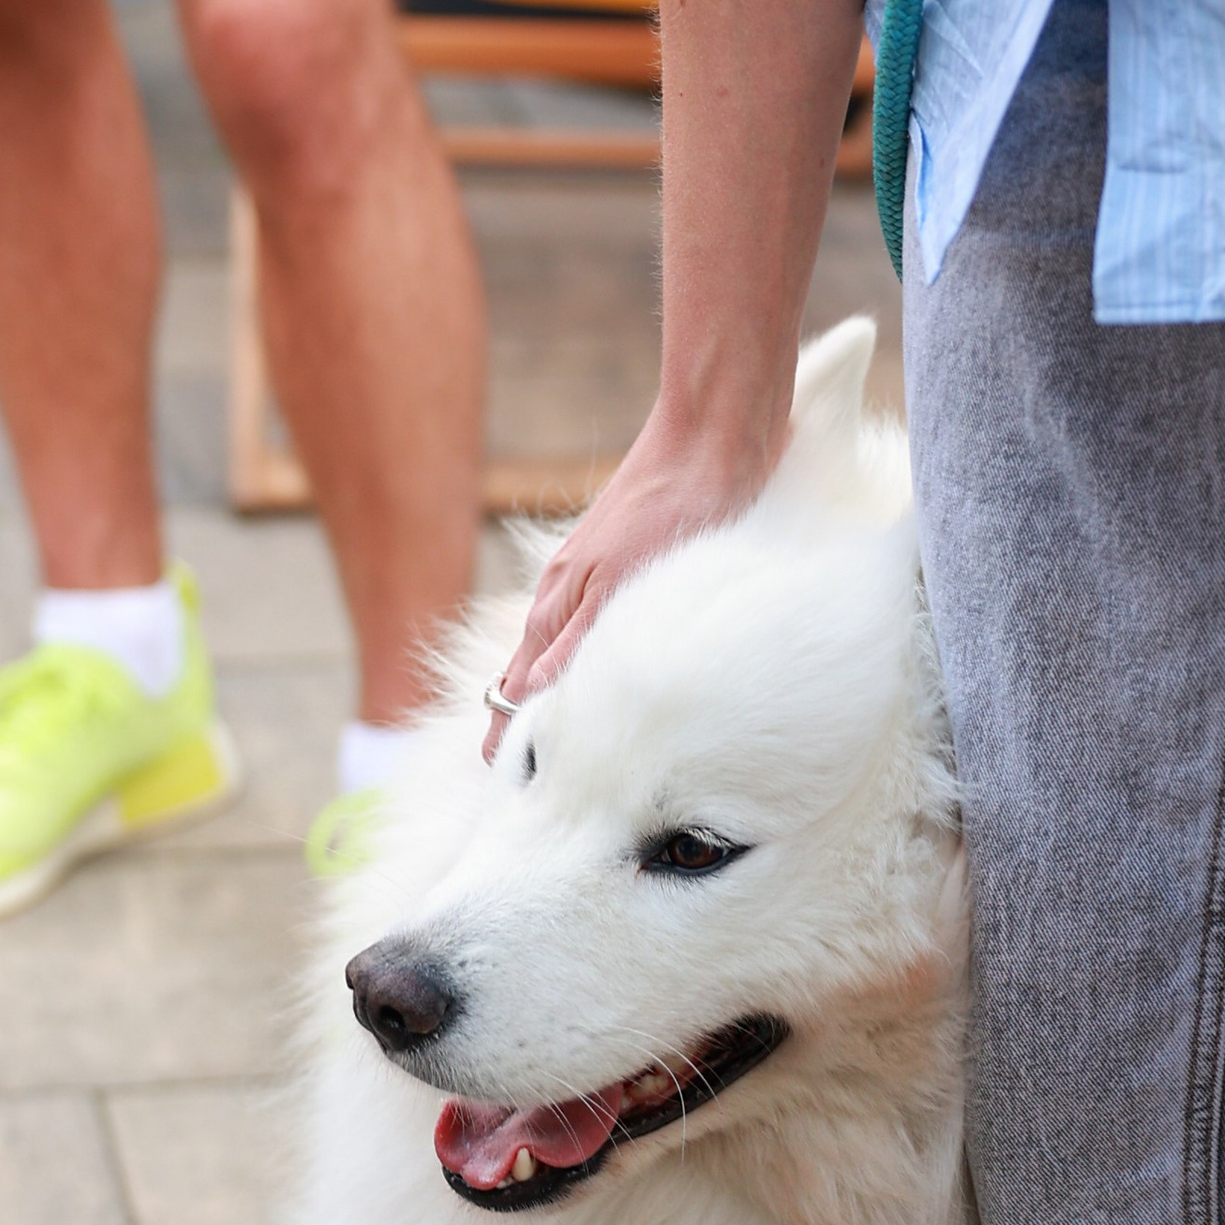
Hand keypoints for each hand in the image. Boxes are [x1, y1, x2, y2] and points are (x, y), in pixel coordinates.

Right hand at [482, 411, 781, 760]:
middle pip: (527, 681)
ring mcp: (587, 579)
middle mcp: (561, 598)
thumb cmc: (677, 505)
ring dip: (559, 697)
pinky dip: (587, 662)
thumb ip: (574, 646)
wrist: (712, 434)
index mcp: (552, 611)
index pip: (512, 698)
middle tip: (541, 783)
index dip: (511, 744)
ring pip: (557, 654)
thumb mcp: (621, 586)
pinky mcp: (619, 563)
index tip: (520, 790)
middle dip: (529, 730)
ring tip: (572, 743)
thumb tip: (529, 704)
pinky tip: (612, 674)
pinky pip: (588, 628)